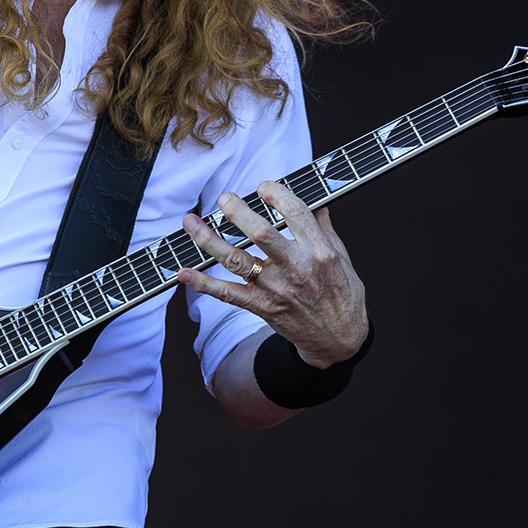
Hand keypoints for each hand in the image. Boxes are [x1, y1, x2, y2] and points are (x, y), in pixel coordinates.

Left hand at [178, 181, 368, 366]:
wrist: (339, 340)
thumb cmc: (342, 296)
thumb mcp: (342, 257)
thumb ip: (324, 227)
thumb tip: (315, 199)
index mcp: (320, 251)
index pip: (295, 212)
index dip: (276, 193)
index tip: (263, 186)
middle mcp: (297, 268)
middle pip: (260, 233)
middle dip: (237, 211)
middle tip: (224, 198)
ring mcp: (277, 289)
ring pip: (237, 260)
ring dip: (209, 239)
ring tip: (191, 222)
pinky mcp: (263, 307)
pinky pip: (227, 294)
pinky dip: (203, 284)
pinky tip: (184, 272)